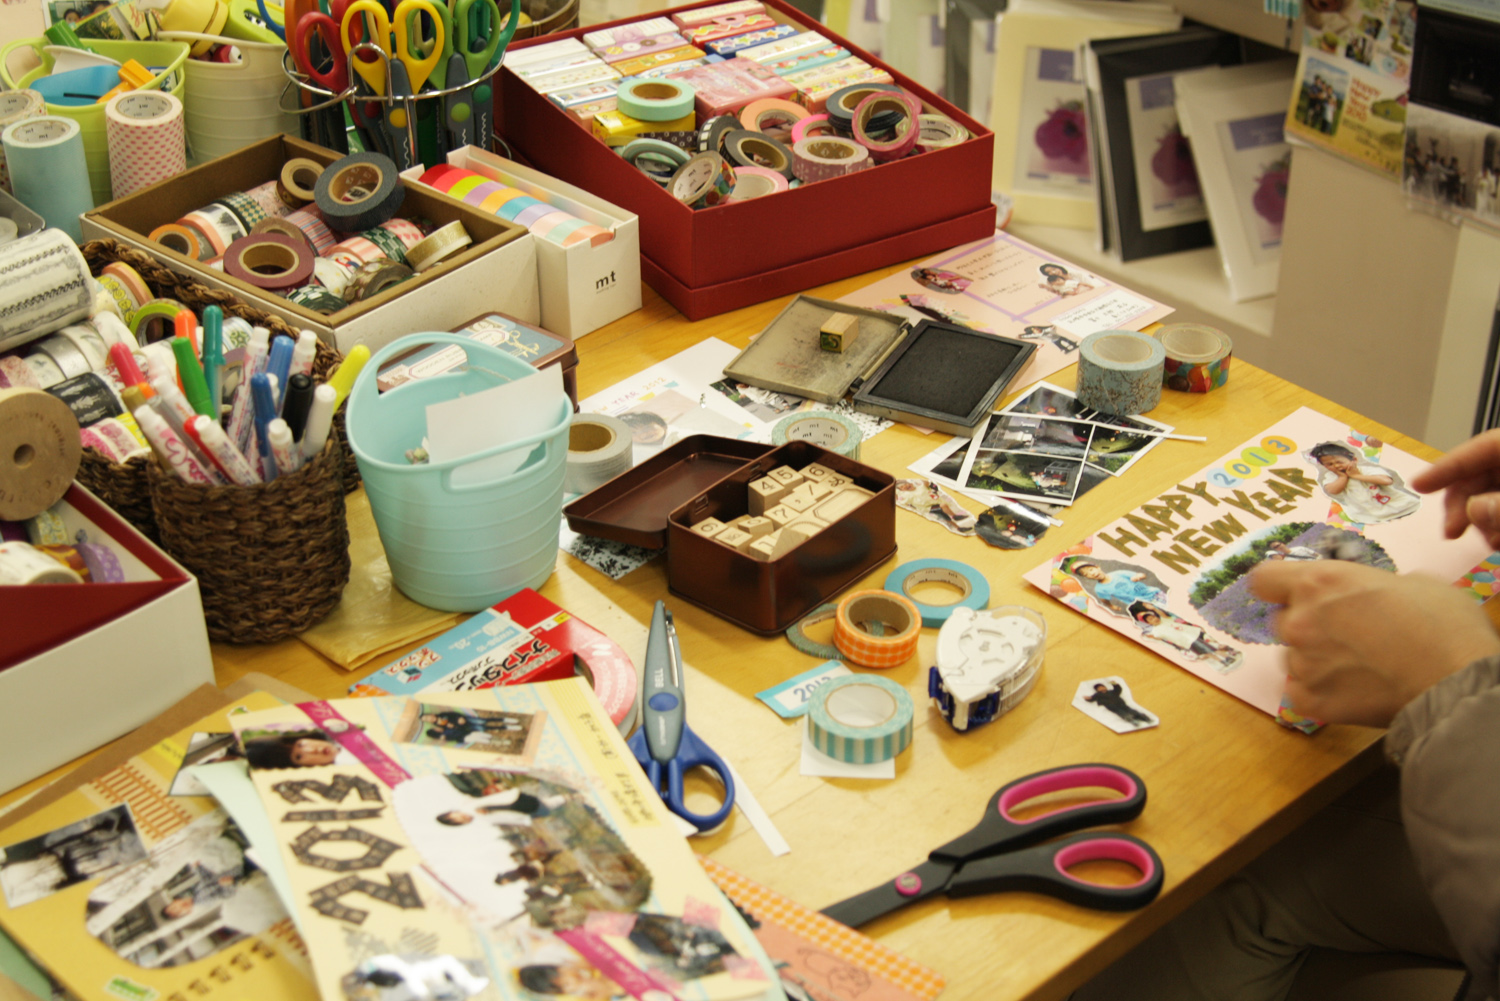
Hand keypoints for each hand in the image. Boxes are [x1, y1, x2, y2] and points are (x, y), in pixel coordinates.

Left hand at [1251, 560, 1498, 726]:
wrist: (1457, 684)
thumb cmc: (1444, 627)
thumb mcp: (1415, 583)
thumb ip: (1375, 585)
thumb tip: (1375, 595)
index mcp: (1320, 583)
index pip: (1265, 579)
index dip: (1279, 587)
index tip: (1294, 594)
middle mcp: (1301, 621)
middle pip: (1282, 621)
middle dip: (1307, 625)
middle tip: (1346, 635)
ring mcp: (1302, 664)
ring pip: (1292, 658)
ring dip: (1314, 660)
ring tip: (1358, 668)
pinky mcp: (1310, 701)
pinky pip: (1299, 692)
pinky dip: (1319, 692)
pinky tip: (1351, 691)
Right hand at [1411, 428, 1499, 545]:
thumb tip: (1475, 509)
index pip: (1483, 447)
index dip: (1448, 466)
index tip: (1417, 486)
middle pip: (1482, 475)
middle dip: (1464, 504)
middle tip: (1451, 532)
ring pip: (1489, 496)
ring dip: (1479, 520)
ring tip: (1486, 541)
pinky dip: (1494, 526)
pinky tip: (1494, 541)